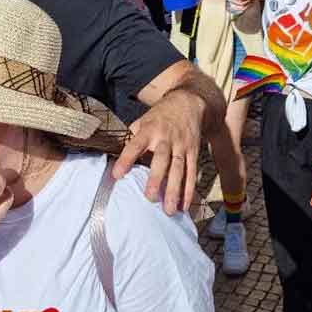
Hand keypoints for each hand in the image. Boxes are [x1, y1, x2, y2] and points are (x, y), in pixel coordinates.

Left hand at [113, 88, 202, 214]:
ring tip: (168, 209)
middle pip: (162, 159)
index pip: (136, 144)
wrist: (189, 102)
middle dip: (156, 179)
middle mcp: (167, 138)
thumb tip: (120, 156)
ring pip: (179, 169)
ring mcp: (182, 145)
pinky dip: (189, 190)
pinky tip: (184, 206)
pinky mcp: (193, 152)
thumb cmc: (160, 115)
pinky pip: (192, 173)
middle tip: (149, 198)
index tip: (117, 175)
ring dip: (174, 190)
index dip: (126, 159)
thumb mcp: (144, 119)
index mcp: (150, 129)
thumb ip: (134, 137)